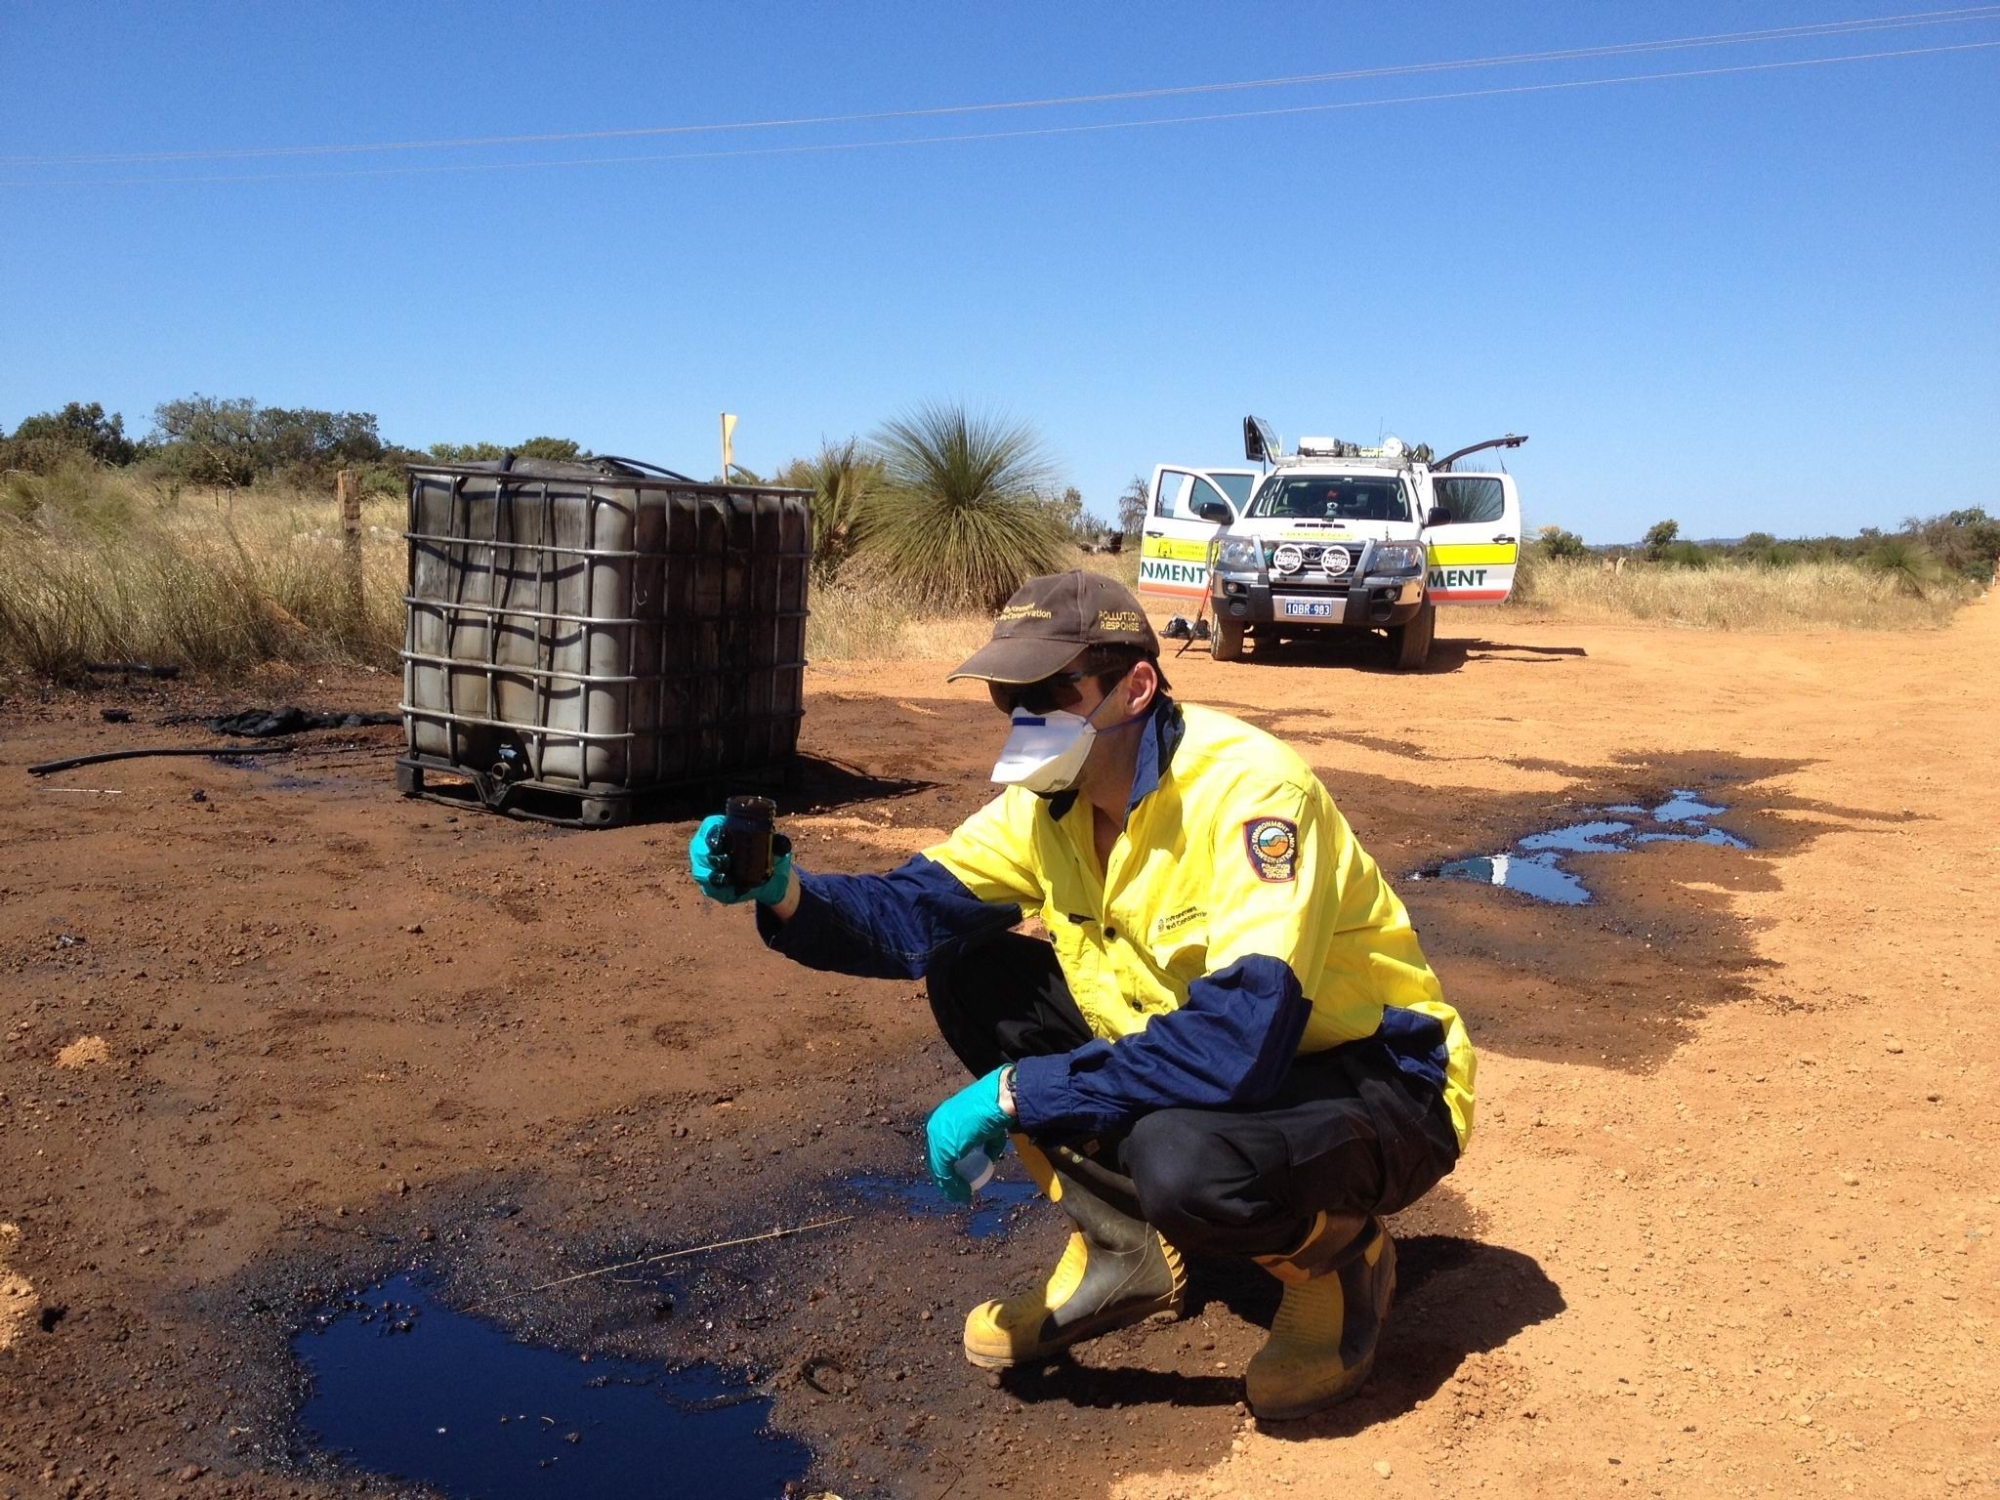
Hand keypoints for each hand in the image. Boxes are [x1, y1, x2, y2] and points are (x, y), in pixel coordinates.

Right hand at [687, 814, 793, 904]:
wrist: (769, 879)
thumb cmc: (768, 854)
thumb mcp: (775, 846)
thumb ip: (779, 843)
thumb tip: (783, 844)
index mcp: (721, 830)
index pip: (709, 827)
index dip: (711, 834)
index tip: (720, 842)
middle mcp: (708, 847)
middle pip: (698, 849)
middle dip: (709, 856)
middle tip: (726, 862)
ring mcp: (706, 867)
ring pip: (700, 870)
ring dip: (711, 875)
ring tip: (727, 877)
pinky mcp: (710, 886)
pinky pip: (708, 888)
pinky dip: (717, 889)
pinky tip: (728, 888)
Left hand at [925, 1068, 1013, 1203]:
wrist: (1000, 1101)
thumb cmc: (996, 1110)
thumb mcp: (985, 1128)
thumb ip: (984, 1144)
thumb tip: (988, 1158)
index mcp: (940, 1117)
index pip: (938, 1147)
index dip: (947, 1166)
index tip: (957, 1180)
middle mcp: (934, 1125)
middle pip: (935, 1159)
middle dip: (946, 1179)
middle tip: (959, 1191)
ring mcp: (937, 1136)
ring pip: (939, 1170)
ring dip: (950, 1187)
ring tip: (962, 1196)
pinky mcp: (944, 1147)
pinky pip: (945, 1174)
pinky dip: (954, 1187)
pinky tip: (964, 1194)